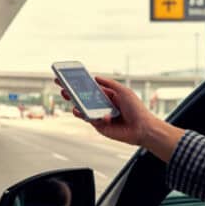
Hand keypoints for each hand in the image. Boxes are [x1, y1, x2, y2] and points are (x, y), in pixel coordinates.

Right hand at [56, 77, 184, 161]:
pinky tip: (99, 115)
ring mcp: (99, 116)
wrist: (142, 128)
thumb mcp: (123, 91)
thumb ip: (109, 84)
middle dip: (71, 93)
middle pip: (83, 99)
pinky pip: (90, 120)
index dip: (79, 84)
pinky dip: (92, 116)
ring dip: (75, 104)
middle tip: (61, 87)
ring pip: (83, 110)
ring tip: (69, 98)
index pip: (89, 88)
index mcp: (107, 96)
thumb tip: (95, 77)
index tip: (68, 78)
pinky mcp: (99, 126)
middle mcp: (101, 106)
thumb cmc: (136, 109)